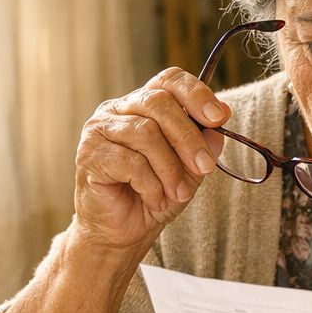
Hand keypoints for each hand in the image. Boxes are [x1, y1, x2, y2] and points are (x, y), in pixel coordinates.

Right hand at [72, 68, 230, 256]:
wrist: (123, 232)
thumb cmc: (155, 195)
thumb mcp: (190, 169)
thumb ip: (205, 143)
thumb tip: (222, 118)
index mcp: (143, 105)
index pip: (169, 80)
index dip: (196, 93)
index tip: (219, 117)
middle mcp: (118, 110)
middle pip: (158, 103)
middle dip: (188, 137)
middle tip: (205, 167)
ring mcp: (99, 130)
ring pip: (145, 132)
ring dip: (170, 168)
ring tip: (176, 193)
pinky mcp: (89, 155)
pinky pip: (130, 161)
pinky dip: (151, 184)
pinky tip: (154, 198)